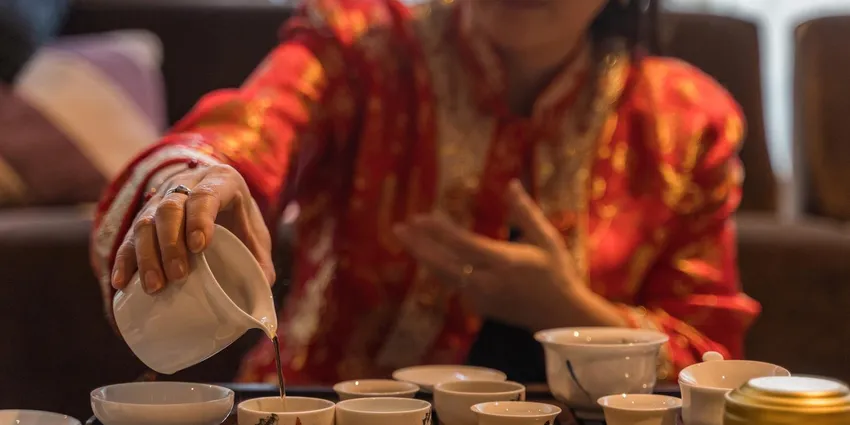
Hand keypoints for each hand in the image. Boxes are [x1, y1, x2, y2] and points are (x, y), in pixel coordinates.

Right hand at [111, 163, 274, 293]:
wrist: (217, 195)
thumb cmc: (240, 218)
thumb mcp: (256, 233)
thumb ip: (261, 259)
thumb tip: (262, 287)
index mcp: (221, 181)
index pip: (205, 195)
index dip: (199, 219)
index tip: (199, 247)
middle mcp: (186, 183)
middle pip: (170, 208)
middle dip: (171, 243)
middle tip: (177, 275)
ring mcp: (161, 198)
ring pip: (145, 220)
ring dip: (147, 255)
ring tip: (154, 286)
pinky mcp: (144, 216)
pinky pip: (129, 236)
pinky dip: (124, 259)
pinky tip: (121, 281)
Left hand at [394, 180, 586, 330]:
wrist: (560, 315)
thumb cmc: (557, 272)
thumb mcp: (546, 238)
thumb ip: (525, 212)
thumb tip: (511, 184)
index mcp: (504, 262)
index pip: (464, 244)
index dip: (440, 231)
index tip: (423, 216)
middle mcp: (487, 281)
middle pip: (444, 262)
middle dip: (420, 244)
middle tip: (399, 227)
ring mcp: (480, 297)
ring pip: (444, 275)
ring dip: (423, 256)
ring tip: (405, 238)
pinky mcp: (478, 307)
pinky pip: (453, 284)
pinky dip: (438, 268)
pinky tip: (427, 255)